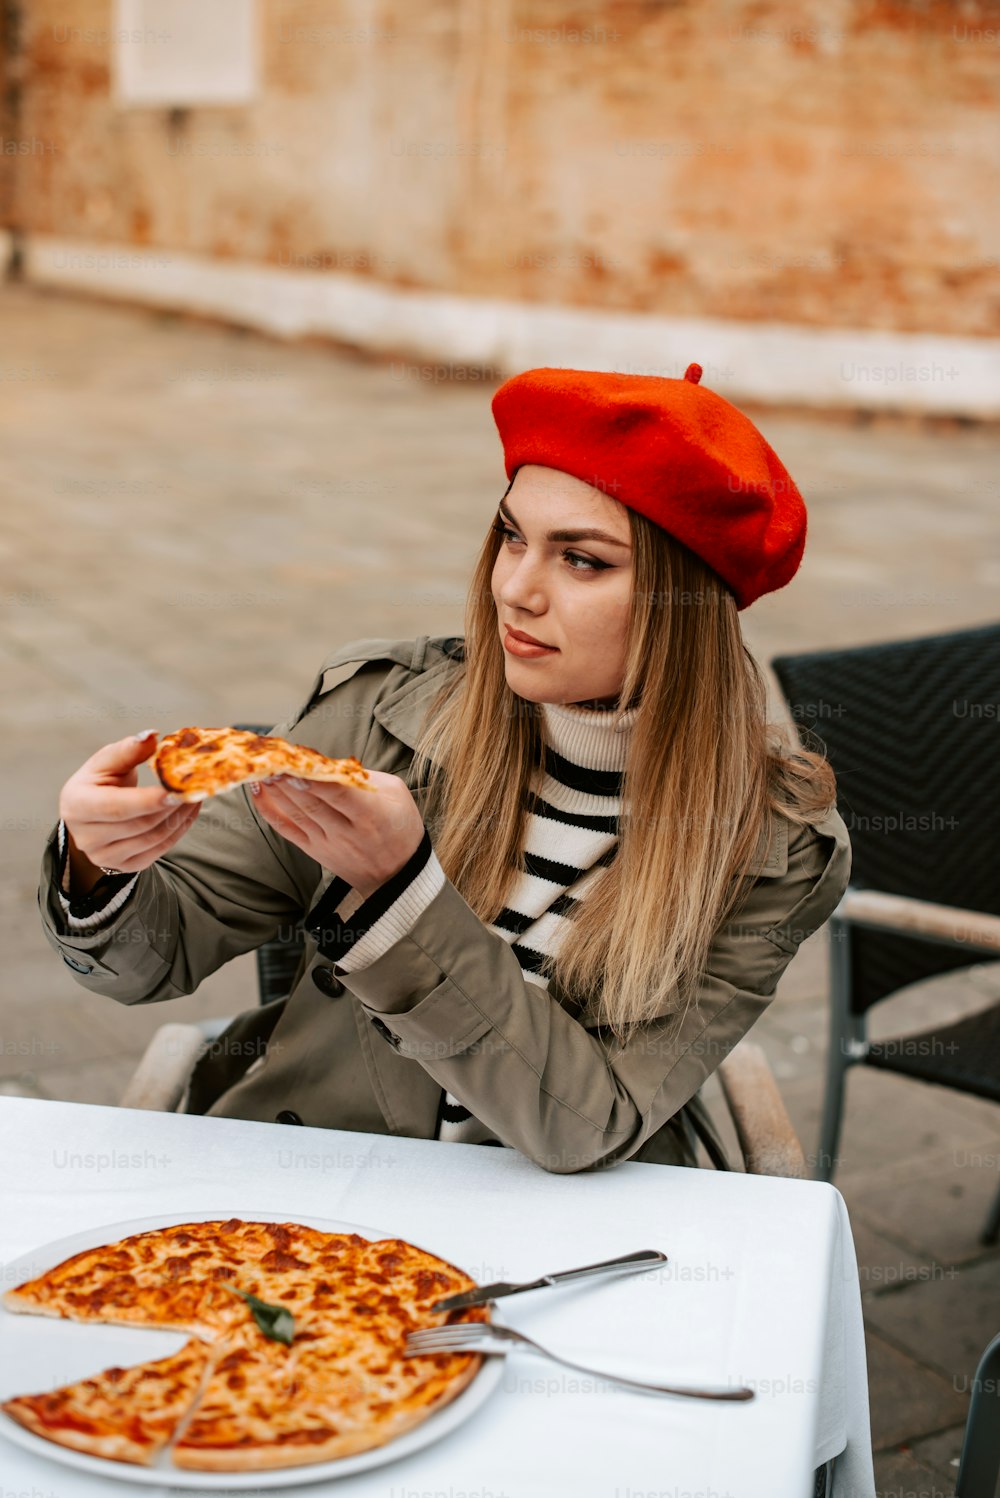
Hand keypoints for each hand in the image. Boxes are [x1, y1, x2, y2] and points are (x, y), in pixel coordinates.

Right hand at [59, 731, 200, 885]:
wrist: (92, 810)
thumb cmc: (100, 781)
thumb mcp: (107, 761)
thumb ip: (128, 750)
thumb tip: (152, 736)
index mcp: (77, 804)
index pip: (116, 807)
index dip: (148, 800)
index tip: (176, 790)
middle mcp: (85, 836)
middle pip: (139, 825)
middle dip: (171, 808)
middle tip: (194, 789)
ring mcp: (103, 855)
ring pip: (152, 840)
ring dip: (179, 818)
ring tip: (194, 796)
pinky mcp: (122, 866)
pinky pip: (158, 851)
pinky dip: (178, 831)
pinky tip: (187, 812)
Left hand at [250, 772, 424, 898]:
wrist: (397, 875)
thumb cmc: (400, 827)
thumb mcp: (397, 794)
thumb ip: (365, 778)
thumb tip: (331, 764)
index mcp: (371, 814)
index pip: (338, 793)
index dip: (314, 778)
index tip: (296, 759)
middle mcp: (347, 831)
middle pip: (311, 802)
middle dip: (286, 778)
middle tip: (268, 756)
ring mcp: (327, 843)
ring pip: (295, 814)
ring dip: (274, 790)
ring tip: (259, 767)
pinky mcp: (314, 851)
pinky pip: (287, 830)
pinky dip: (269, 811)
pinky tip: (258, 792)